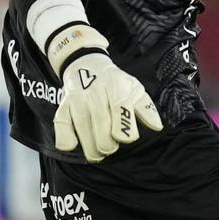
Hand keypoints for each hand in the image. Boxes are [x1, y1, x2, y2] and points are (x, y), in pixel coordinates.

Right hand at [45, 24, 161, 161]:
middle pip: (99, 119)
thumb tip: (157, 127)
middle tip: (109, 149)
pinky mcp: (63, 103)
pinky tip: (71, 146)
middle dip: (105, 140)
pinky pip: (60, 121)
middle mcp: (96, 90)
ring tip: (96, 155)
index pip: (120, 106)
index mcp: (117, 86)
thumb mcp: (134, 89)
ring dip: (88, 144)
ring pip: (81, 123)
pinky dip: (63, 135)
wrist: (85, 64)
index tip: (126, 139)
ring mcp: (78, 97)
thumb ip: (146, 108)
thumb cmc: (115, 82)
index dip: (123, 126)